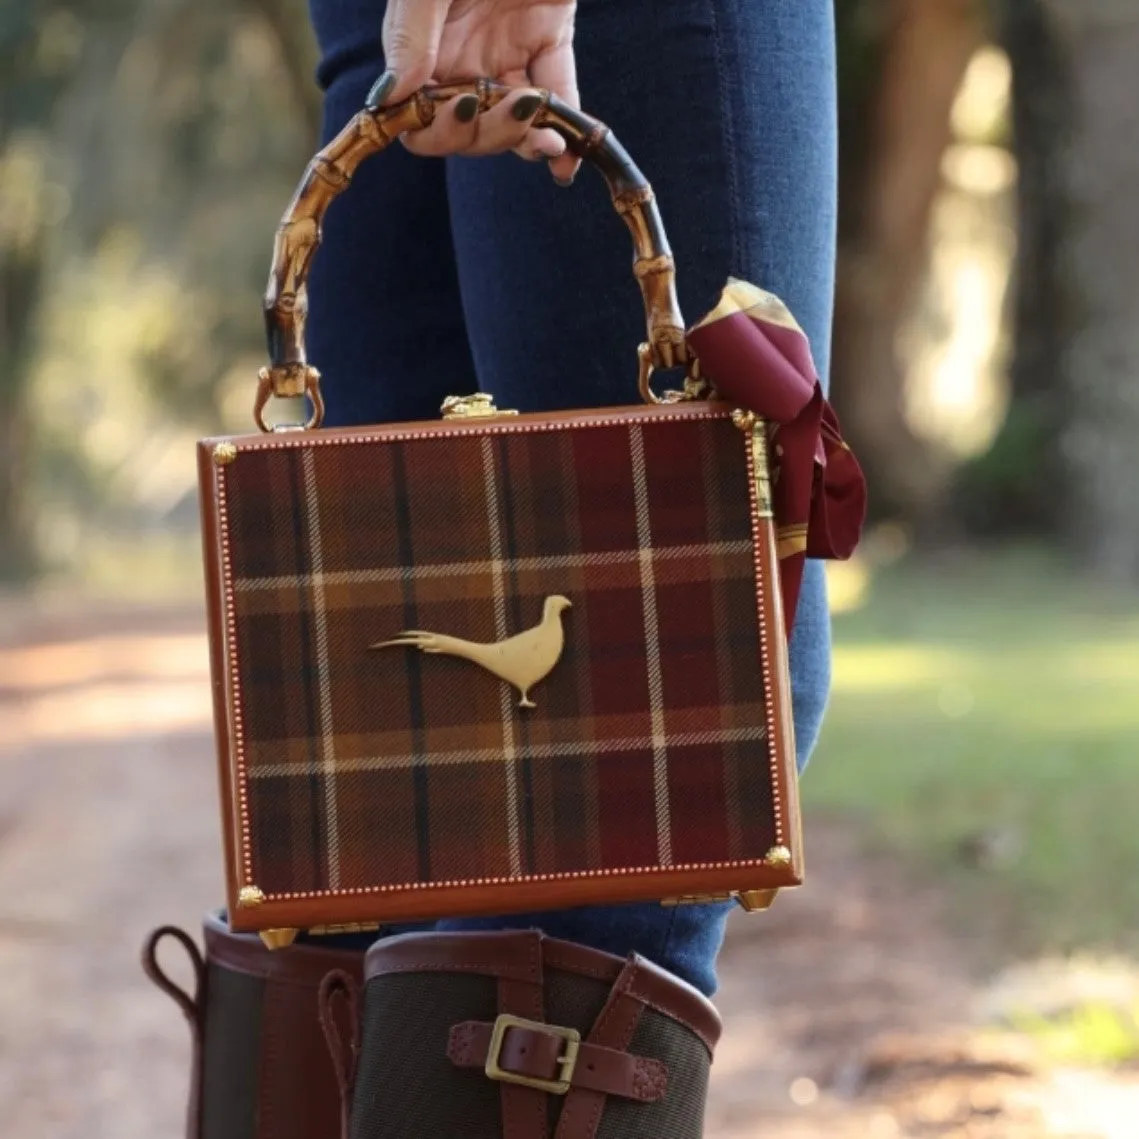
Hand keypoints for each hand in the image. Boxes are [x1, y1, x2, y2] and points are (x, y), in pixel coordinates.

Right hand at [368, 0, 579, 183]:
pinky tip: (564, 162)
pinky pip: (559, 96)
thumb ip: (409, 36)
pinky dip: (565, 132)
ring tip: (545, 138)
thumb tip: (391, 100)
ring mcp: (505, 52)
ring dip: (524, 140)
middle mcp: (461, 59)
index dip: (433, 130)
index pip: (418, 118)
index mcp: (421, 47)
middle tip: (512, 111)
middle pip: (466, 130)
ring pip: (510, 123)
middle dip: (486, 135)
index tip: (456, 114)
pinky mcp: (550, 39)